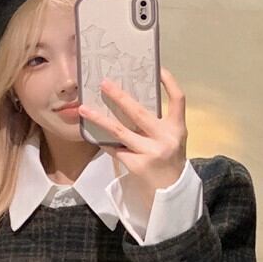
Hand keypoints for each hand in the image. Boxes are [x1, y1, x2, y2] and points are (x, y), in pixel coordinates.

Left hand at [78, 67, 187, 198]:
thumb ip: (157, 124)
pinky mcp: (137, 165)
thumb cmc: (169, 161)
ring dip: (100, 119)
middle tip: (104, 83)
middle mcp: (166, 138)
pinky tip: (92, 133)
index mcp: (177, 129)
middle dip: (120, 97)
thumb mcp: (171, 140)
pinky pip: (115, 149)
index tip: (158, 68)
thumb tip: (128, 102)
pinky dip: (104, 141)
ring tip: (84, 109)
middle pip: (139, 113)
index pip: (178, 99)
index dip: (169, 82)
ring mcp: (151, 152)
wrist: (172, 193)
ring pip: (120, 132)